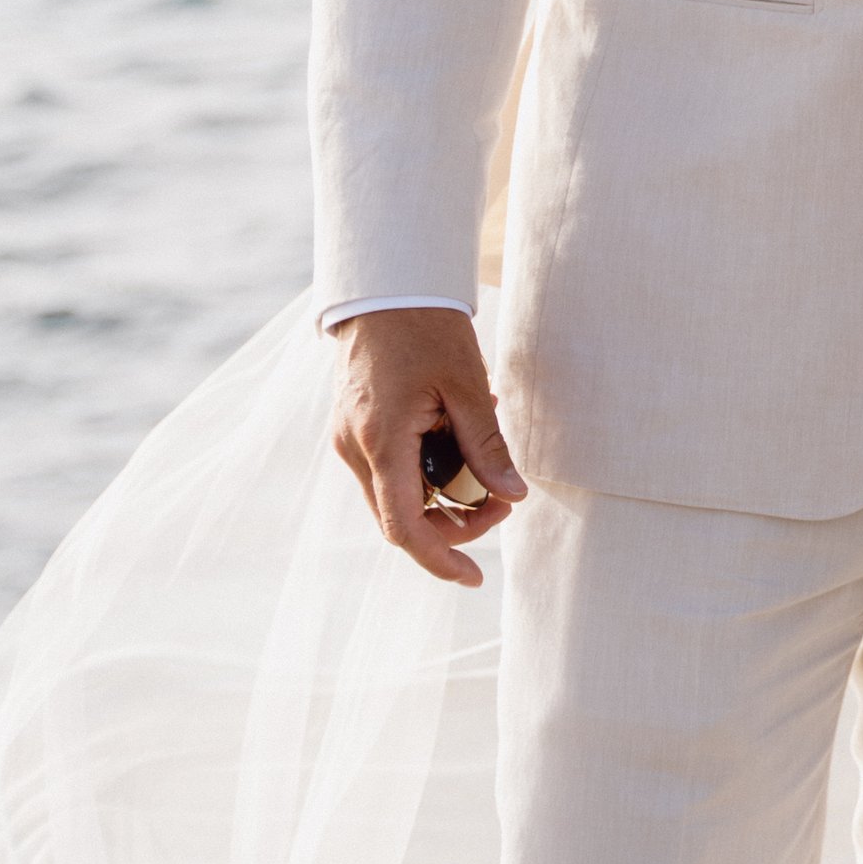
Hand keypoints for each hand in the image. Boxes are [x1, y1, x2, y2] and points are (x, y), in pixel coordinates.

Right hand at [331, 306, 527, 587]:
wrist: (385, 286)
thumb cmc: (426, 327)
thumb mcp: (468, 385)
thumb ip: (487, 445)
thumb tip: (513, 494)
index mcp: (381, 441)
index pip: (403, 528)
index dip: (440, 559)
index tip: (474, 576)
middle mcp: (355, 449)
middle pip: (403, 517)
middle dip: (454, 523)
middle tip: (504, 498)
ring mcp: (350, 440)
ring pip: (397, 496)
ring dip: (443, 495)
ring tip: (486, 457)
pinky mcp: (354, 429)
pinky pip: (392, 470)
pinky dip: (426, 469)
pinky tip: (459, 438)